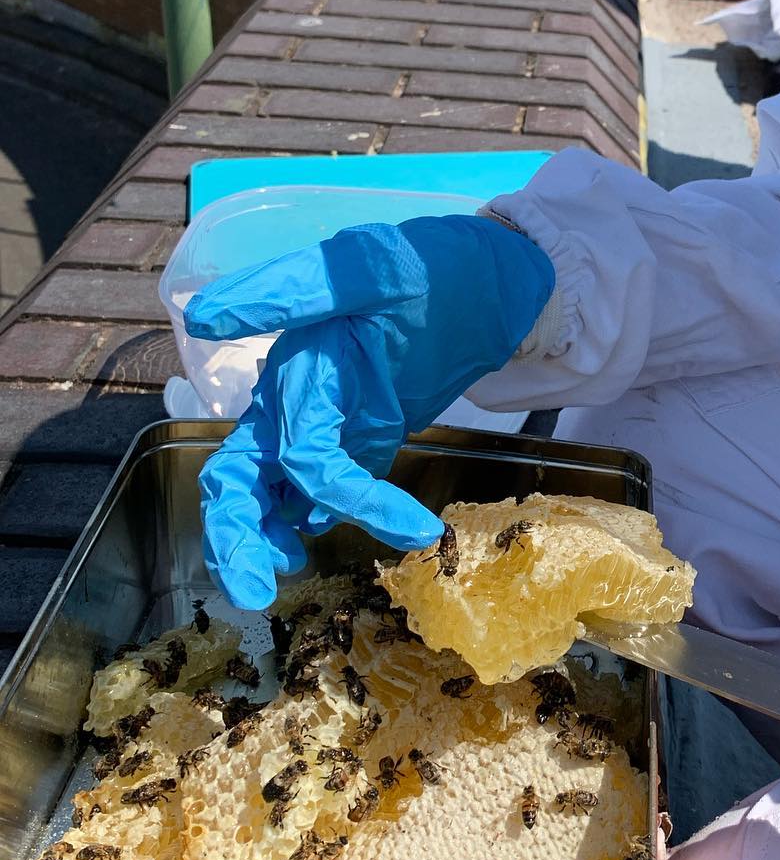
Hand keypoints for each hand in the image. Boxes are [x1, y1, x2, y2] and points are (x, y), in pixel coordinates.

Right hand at [183, 215, 553, 608]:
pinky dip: (318, 517)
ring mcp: (328, 421)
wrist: (494, 276)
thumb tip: (204, 315)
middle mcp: (299, 400)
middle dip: (237, 538)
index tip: (410, 527)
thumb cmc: (431, 264)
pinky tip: (332, 537)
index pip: (296, 451)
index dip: (335, 496)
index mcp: (298, 370)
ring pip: (271, 492)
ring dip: (266, 536)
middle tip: (257, 595)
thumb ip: (290, 289)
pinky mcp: (361, 433)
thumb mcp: (365, 266)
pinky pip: (324, 486)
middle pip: (241, 480)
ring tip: (290, 573)